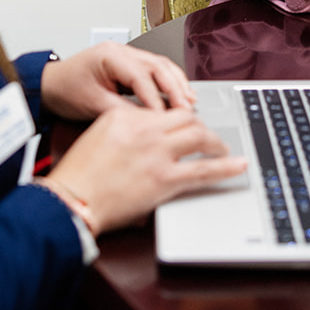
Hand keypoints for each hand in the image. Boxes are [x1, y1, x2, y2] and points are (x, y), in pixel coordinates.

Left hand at [40, 40, 195, 119]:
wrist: (50, 86)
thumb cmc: (65, 90)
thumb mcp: (92, 104)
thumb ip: (122, 111)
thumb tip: (148, 122)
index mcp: (110, 56)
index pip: (141, 77)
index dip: (156, 99)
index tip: (165, 118)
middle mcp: (121, 51)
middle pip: (157, 66)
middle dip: (175, 88)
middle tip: (187, 109)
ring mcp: (126, 55)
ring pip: (160, 65)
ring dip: (177, 82)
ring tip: (190, 101)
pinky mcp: (128, 64)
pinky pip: (155, 70)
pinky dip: (169, 81)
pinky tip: (180, 93)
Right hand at [47, 105, 245, 233]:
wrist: (71, 200)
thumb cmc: (78, 176)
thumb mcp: (97, 136)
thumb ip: (124, 129)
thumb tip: (147, 137)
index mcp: (124, 115)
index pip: (161, 109)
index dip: (177, 118)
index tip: (184, 125)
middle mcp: (143, 128)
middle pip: (185, 116)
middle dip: (201, 126)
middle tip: (208, 136)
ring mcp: (156, 152)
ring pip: (199, 135)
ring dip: (215, 142)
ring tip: (222, 149)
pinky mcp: (164, 178)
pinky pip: (204, 169)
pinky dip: (226, 167)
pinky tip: (237, 165)